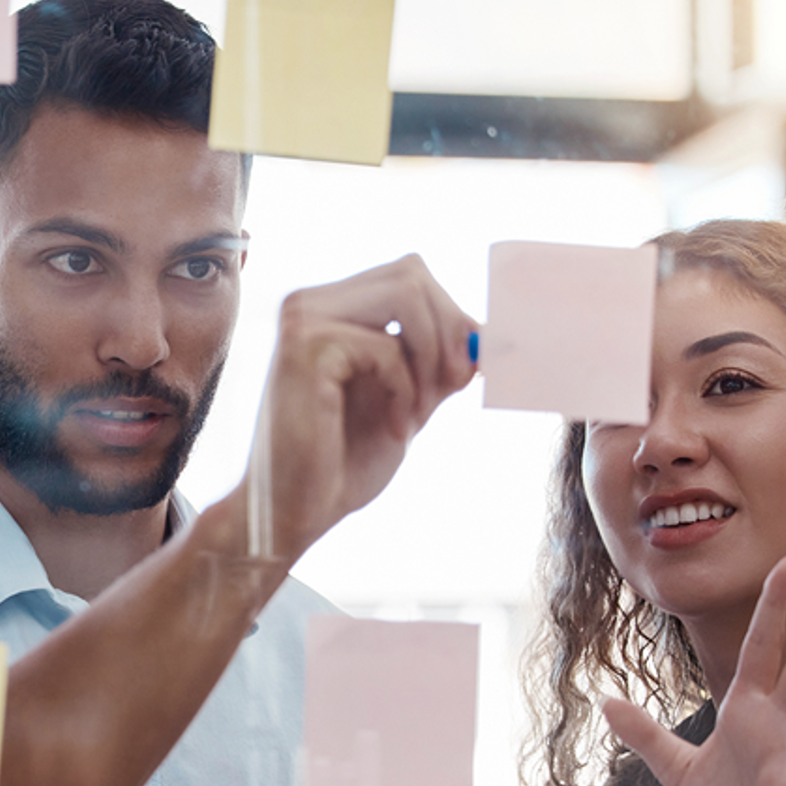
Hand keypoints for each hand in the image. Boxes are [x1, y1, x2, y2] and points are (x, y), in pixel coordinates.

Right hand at [249, 255, 477, 559]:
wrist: (297, 512)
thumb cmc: (342, 462)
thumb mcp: (407, 400)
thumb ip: (439, 362)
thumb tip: (488, 332)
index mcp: (329, 308)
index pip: (410, 275)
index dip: (450, 317)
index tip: (466, 373)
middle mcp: (310, 303)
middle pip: (411, 273)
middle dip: (447, 331)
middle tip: (454, 387)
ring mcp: (303, 320)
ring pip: (404, 295)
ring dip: (430, 357)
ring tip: (422, 411)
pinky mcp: (305, 348)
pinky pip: (387, 348)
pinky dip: (406, 392)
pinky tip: (395, 431)